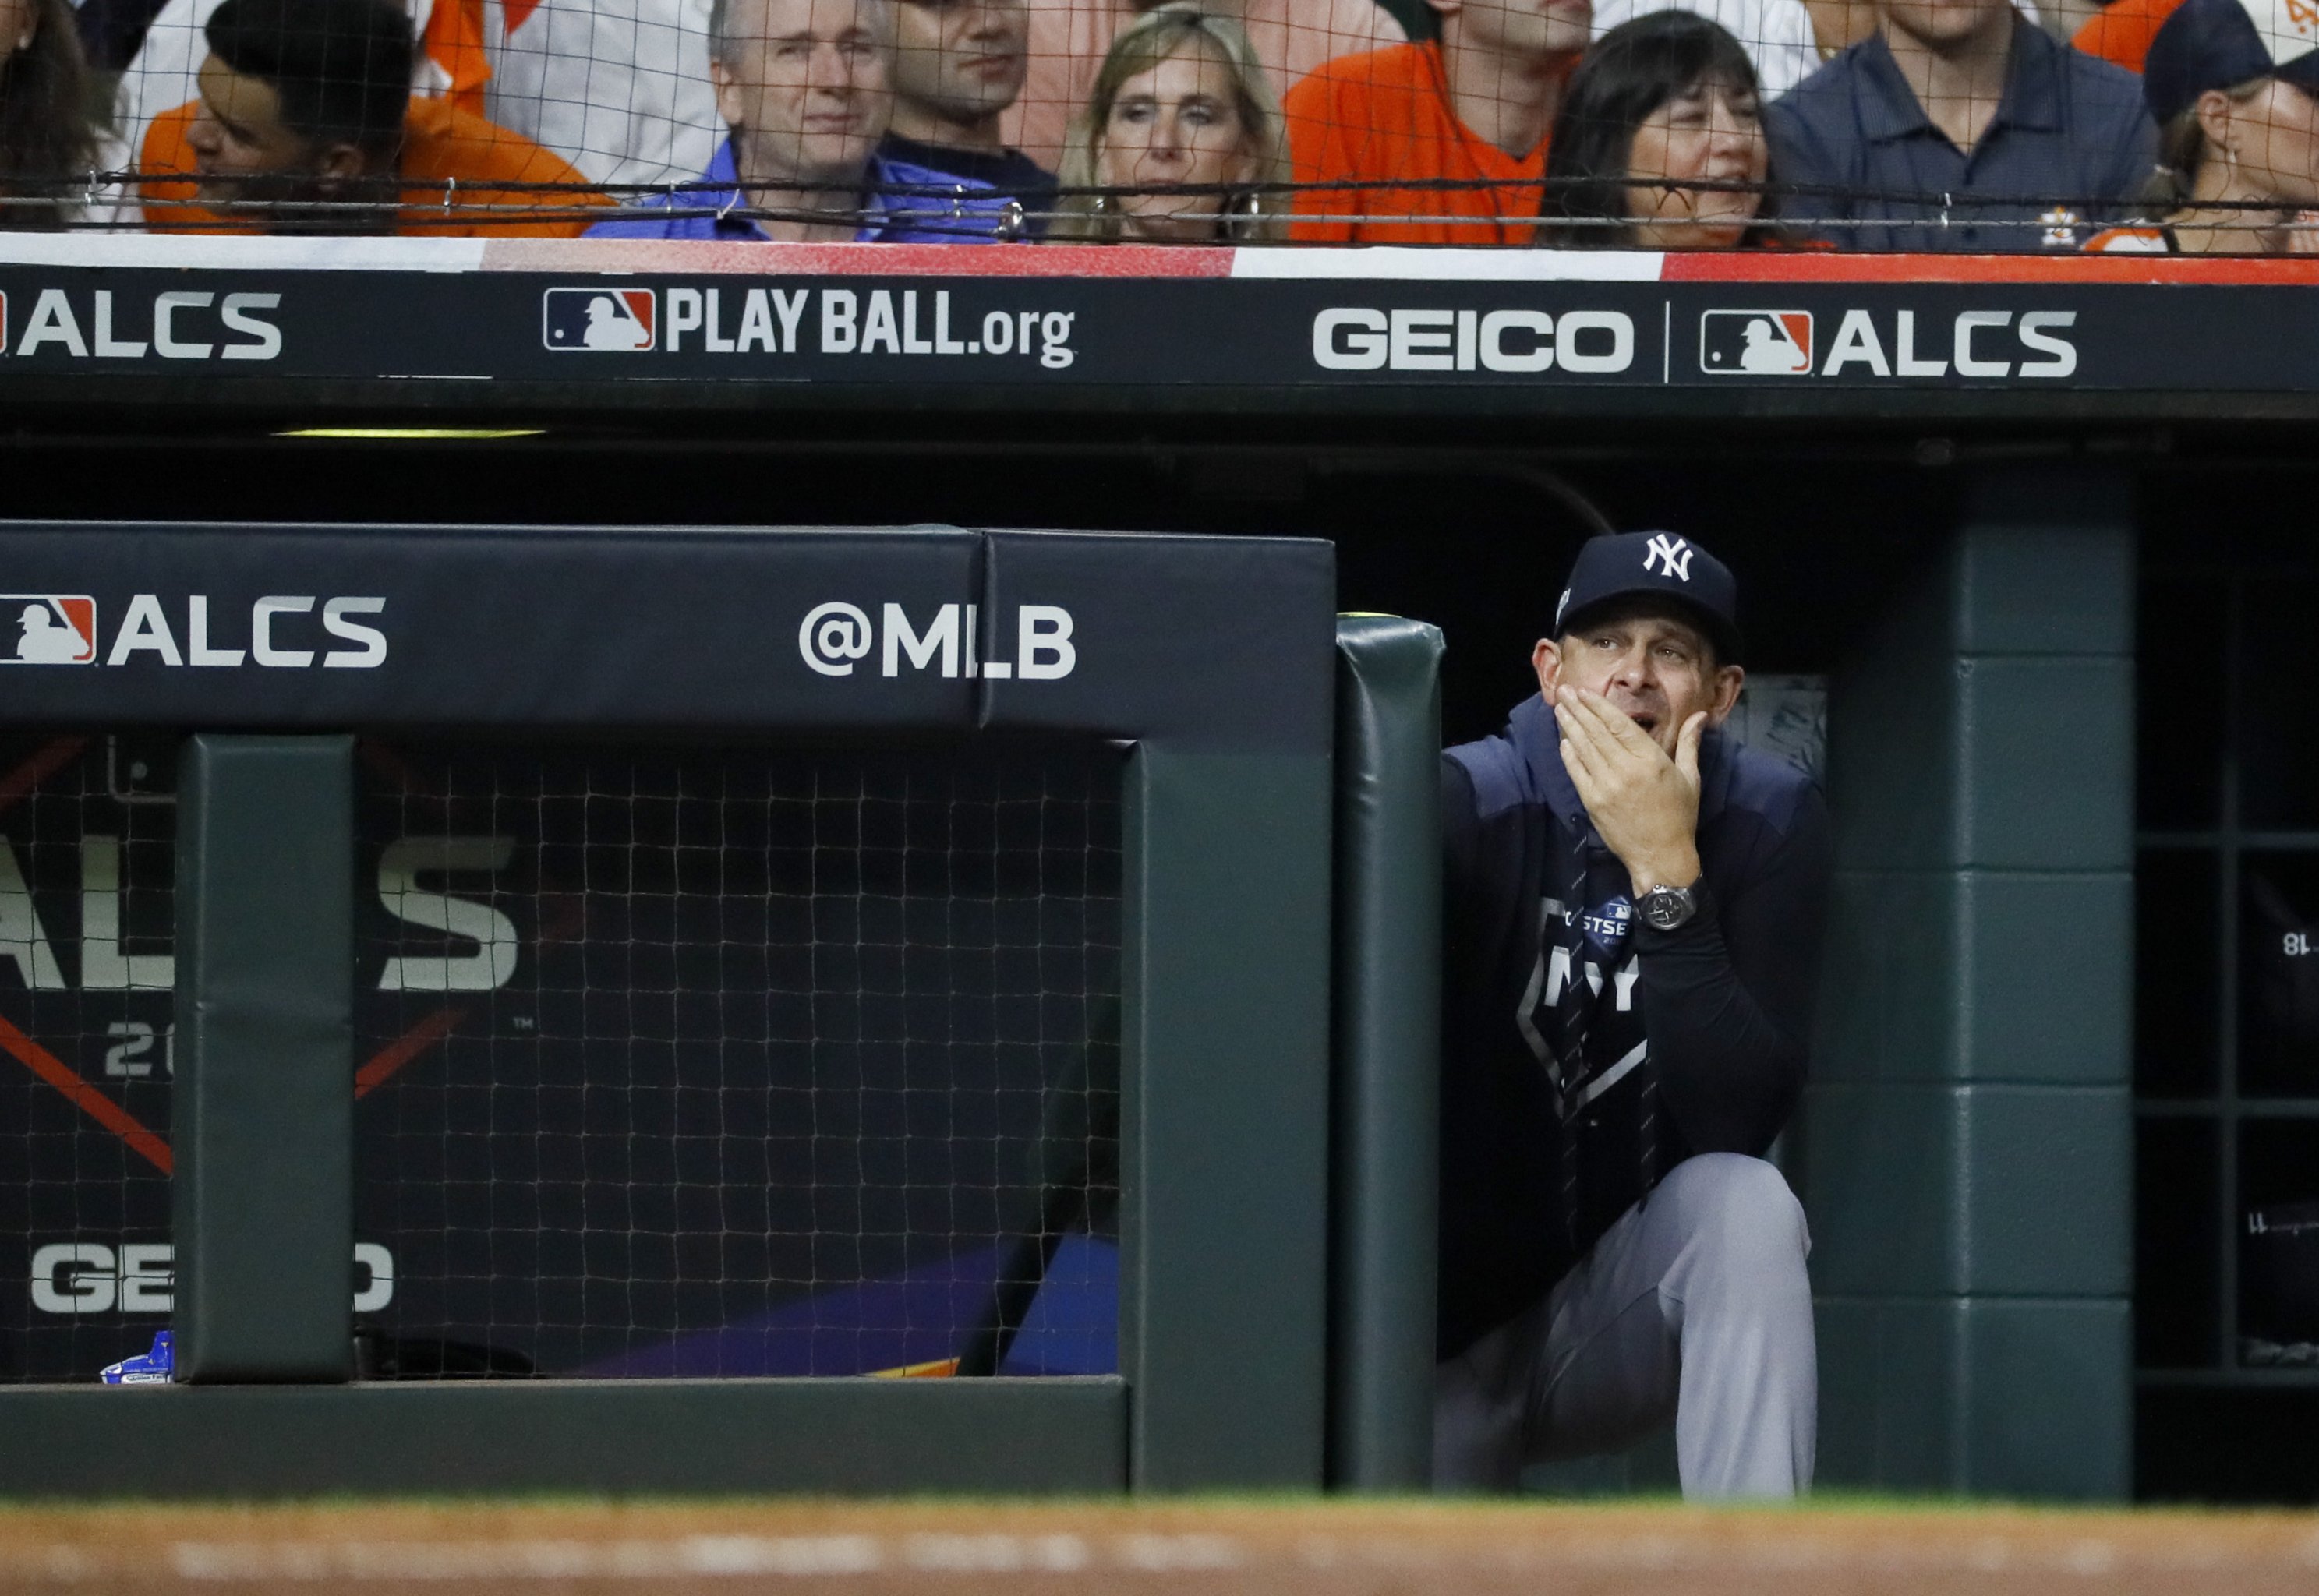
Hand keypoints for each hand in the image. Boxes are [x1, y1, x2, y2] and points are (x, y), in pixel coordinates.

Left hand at [1553, 686, 1703, 895]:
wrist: (1661, 856)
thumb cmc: (1679, 817)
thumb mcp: (1690, 777)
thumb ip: (1690, 743)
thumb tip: (1700, 715)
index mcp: (1650, 760)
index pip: (1619, 724)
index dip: (1599, 706)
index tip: (1585, 692)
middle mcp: (1625, 769)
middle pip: (1596, 731)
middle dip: (1579, 709)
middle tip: (1565, 692)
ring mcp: (1606, 786)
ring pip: (1583, 748)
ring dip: (1569, 726)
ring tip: (1560, 708)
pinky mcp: (1592, 802)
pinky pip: (1576, 771)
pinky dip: (1569, 754)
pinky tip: (1563, 740)